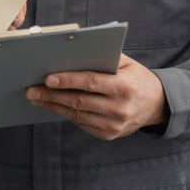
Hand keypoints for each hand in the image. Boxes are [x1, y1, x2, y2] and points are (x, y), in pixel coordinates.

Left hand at [25, 54, 167, 139]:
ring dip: (54, 106)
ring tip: (37, 99)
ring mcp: (114, 125)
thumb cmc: (137, 78)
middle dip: (52, 96)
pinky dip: (67, 114)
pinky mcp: (109, 135)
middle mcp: (119, 108)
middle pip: (79, 101)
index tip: (47, 79)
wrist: (157, 104)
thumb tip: (71, 55)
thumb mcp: (127, 63)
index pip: (90, 82)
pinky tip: (54, 106)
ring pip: (77, 115)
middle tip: (32, 91)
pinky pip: (82, 124)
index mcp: (124, 87)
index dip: (67, 81)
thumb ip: (103, 58)